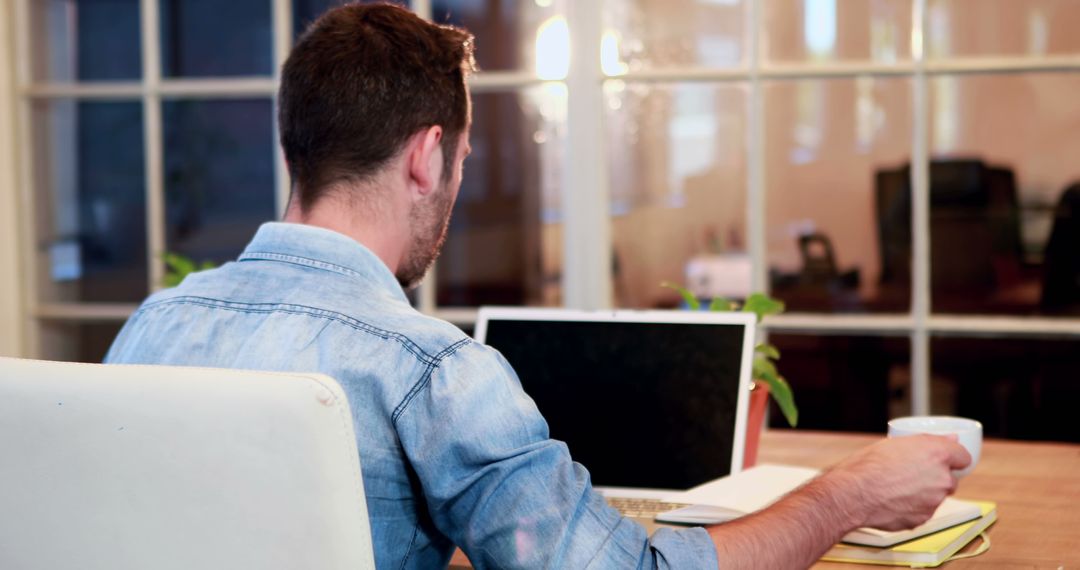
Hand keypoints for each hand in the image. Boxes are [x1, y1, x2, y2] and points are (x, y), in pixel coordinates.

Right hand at [822, 435, 970, 530]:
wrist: (852, 494)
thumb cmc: (867, 466)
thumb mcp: (895, 443)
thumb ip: (928, 442)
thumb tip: (951, 439)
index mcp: (937, 454)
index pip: (964, 457)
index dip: (953, 458)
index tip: (945, 460)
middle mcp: (941, 478)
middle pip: (950, 479)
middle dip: (936, 477)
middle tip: (911, 473)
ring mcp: (934, 501)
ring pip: (936, 496)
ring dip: (923, 493)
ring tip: (896, 488)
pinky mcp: (923, 518)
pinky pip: (922, 511)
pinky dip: (912, 507)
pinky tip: (892, 500)